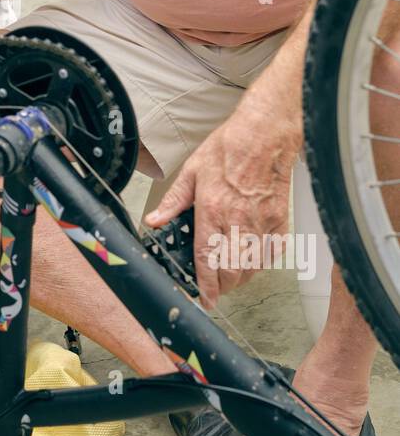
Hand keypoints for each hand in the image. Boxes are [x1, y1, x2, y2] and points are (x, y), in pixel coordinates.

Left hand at [143, 86, 300, 306]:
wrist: (264, 137)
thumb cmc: (229, 149)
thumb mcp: (191, 171)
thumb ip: (173, 201)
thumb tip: (155, 221)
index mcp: (212, 210)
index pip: (208, 259)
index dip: (206, 286)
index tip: (205, 299)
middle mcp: (238, 221)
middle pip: (232, 271)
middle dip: (223, 286)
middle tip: (215, 287)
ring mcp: (262, 223)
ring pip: (253, 267)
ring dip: (241, 277)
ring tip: (230, 274)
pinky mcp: (279, 221)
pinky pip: (272, 253)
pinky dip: (262, 262)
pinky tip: (252, 258)